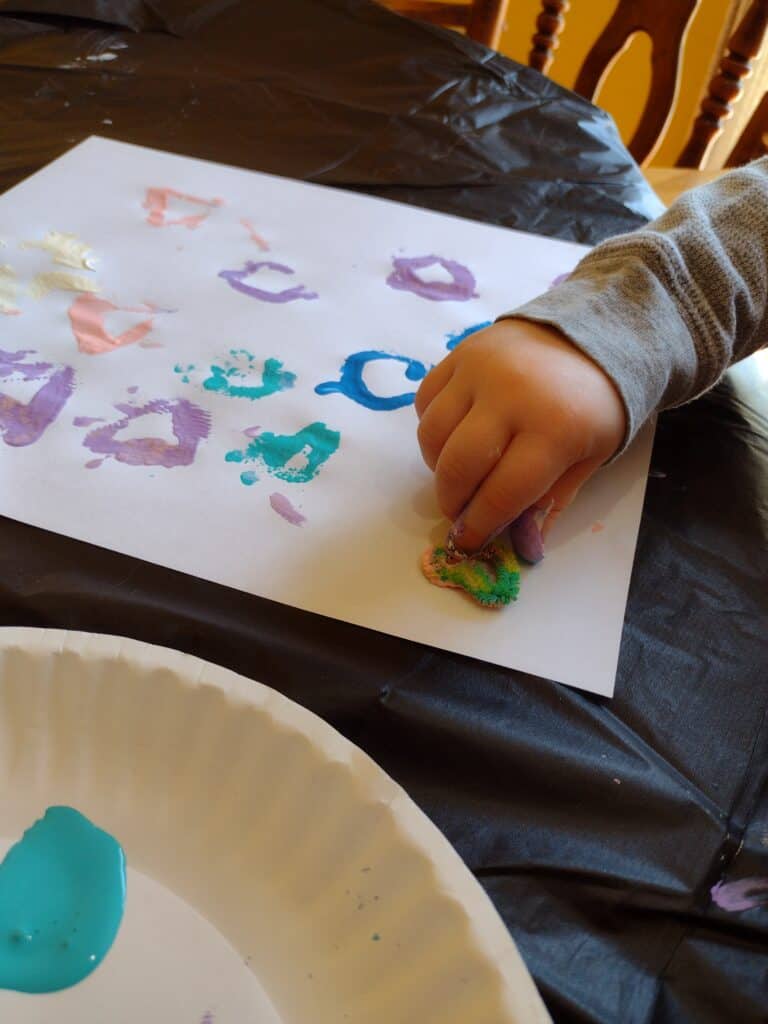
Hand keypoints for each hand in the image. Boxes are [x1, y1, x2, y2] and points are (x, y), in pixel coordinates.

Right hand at [415, 319, 626, 554]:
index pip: (502, 493)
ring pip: (432, 434)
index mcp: (554, 430)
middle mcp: (511, 397)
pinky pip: (425, 400)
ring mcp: (480, 370)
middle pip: (458, 466)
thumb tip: (521, 545)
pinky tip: (453, 435)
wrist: (593, 333)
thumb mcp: (591, 457)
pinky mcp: (461, 353)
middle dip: (451, 501)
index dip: (480, 526)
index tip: (467, 542)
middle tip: (458, 512)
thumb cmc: (595, 405)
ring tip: (457, 473)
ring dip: (437, 465)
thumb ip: (552, 500)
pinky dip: (432, 427)